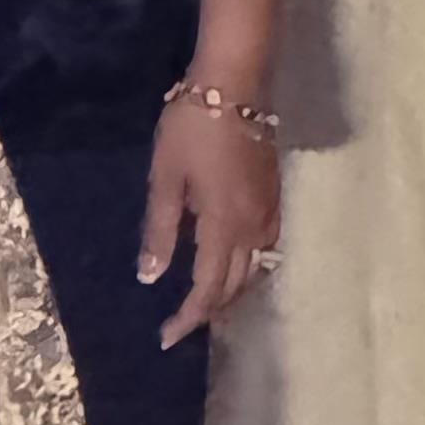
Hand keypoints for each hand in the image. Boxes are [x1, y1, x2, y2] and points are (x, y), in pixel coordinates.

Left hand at [138, 94, 281, 346]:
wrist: (235, 86)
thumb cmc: (191, 128)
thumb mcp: (165, 179)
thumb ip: (160, 230)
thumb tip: (150, 278)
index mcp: (223, 224)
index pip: (207, 287)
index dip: (188, 317)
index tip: (166, 338)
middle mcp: (253, 226)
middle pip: (235, 285)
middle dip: (208, 311)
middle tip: (180, 327)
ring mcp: (269, 212)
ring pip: (255, 270)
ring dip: (230, 293)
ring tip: (203, 305)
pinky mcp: (274, 199)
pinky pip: (265, 249)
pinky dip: (247, 270)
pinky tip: (231, 269)